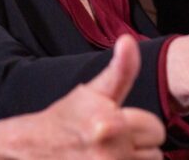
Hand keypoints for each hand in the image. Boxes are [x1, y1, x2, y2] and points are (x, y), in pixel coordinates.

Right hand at [0, 35, 164, 159]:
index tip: (121, 126)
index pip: (156, 130)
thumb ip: (121, 69)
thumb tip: (128, 40)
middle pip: (155, 155)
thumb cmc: (67, 118)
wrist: (31, 147)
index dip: (141, 126)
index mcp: (110, 124)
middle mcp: (109, 153)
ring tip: (109, 155)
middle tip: (113, 141)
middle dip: (139, 148)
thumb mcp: (93, 91)